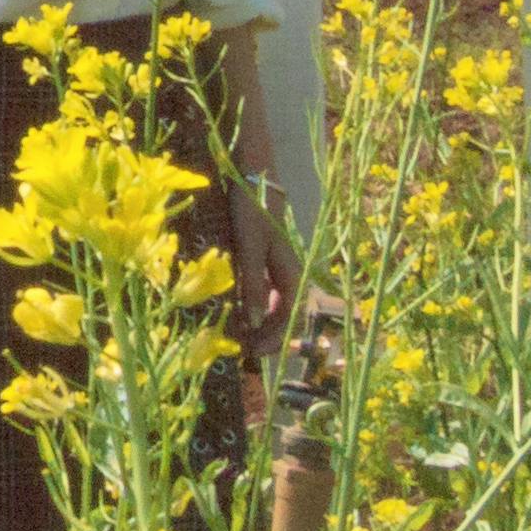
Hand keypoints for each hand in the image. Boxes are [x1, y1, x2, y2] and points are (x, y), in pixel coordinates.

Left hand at [227, 179, 298, 359]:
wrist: (251, 178)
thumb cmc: (251, 212)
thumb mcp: (249, 250)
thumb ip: (253, 286)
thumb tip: (255, 323)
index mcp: (292, 274)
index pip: (289, 318)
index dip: (274, 338)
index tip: (255, 352)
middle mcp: (290, 274)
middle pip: (284, 315)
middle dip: (267, 335)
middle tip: (244, 350)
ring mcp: (278, 267)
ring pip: (274, 305)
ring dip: (260, 323)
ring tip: (239, 336)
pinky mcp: (266, 260)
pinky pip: (265, 292)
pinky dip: (254, 305)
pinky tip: (238, 311)